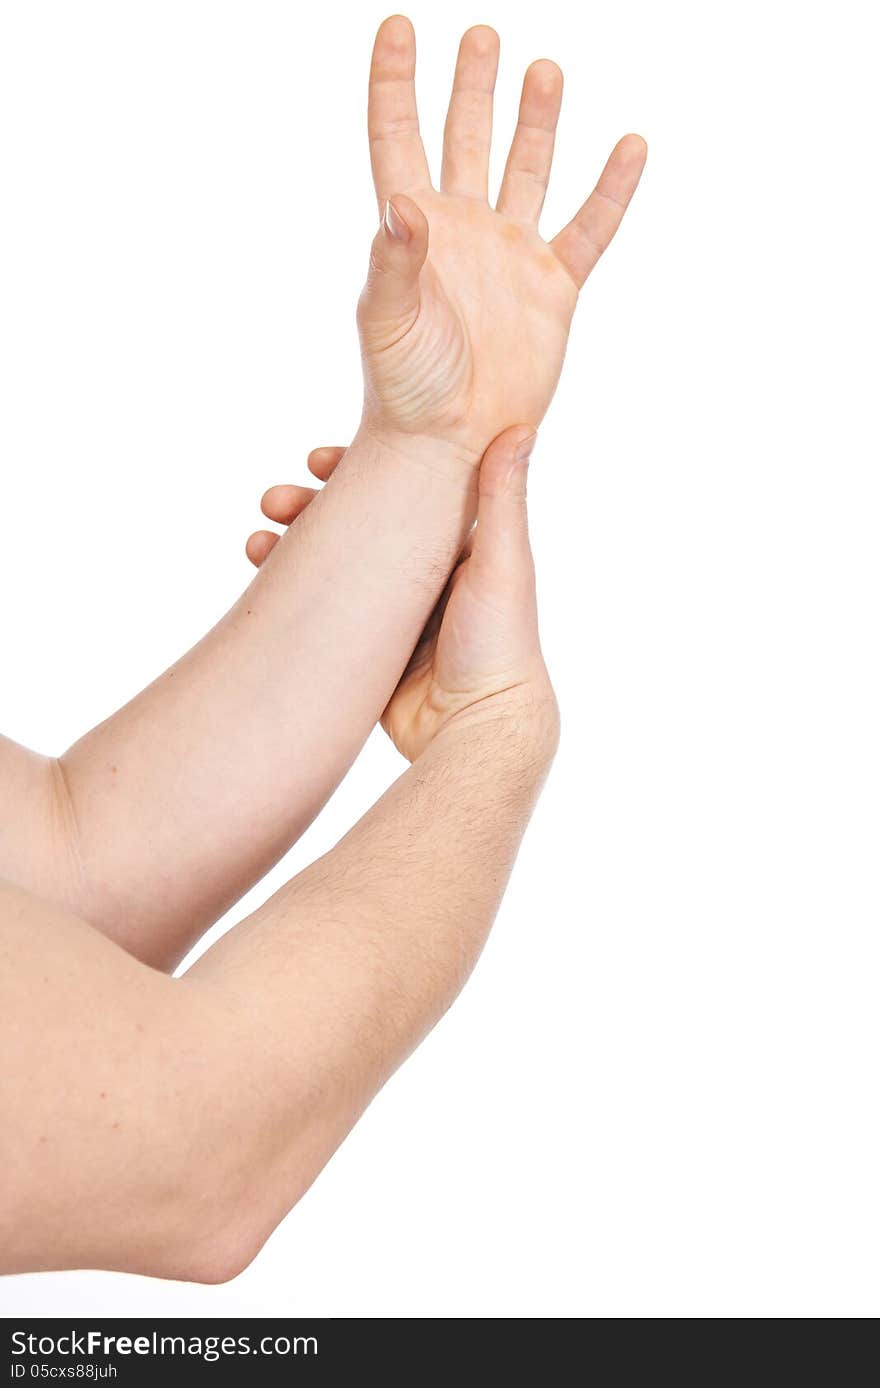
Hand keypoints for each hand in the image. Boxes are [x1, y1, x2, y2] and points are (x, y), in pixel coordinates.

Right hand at [246, 427, 556, 761]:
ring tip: (256, 542)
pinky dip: (289, 594)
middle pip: (356, 522)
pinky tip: (260, 582)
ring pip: (332, 565)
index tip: (318, 457)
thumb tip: (519, 423)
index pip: (400, 488)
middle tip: (272, 499)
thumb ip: (503, 498)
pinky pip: (321, 615)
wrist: (480, 730)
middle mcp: (422, 573)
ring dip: (290, 546)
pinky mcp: (368, 652)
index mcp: (455, 545)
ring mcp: (391, 614)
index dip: (358, 467)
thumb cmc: (502, 644)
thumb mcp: (502, 563)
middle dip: (309, 506)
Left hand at [356, 17, 646, 464]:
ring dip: (536, 121)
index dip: (394, 84)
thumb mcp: (387, 320)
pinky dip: (612, 189)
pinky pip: (589, 228)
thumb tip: (404, 202)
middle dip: (471, 87)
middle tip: (481, 36)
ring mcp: (510, 255)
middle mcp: (462, 231)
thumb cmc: (405, 388)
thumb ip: (393, 259)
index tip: (397, 27)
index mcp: (413, 230)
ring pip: (527, 170)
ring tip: (542, 70)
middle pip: (467, 138)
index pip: (397, 138)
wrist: (451, 443)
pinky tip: (629, 145)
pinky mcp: (552, 288)